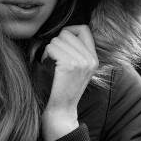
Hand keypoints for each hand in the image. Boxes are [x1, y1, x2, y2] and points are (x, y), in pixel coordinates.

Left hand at [41, 25, 98, 140]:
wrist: (61, 111)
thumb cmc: (62, 89)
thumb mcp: (77, 69)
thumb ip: (76, 51)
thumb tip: (64, 31)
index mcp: (94, 58)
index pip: (83, 29)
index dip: (69, 31)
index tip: (61, 42)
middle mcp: (91, 58)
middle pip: (67, 33)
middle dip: (56, 43)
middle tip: (54, 58)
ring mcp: (82, 61)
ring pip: (58, 40)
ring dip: (50, 50)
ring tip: (51, 64)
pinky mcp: (70, 65)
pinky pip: (52, 48)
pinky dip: (46, 55)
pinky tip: (48, 66)